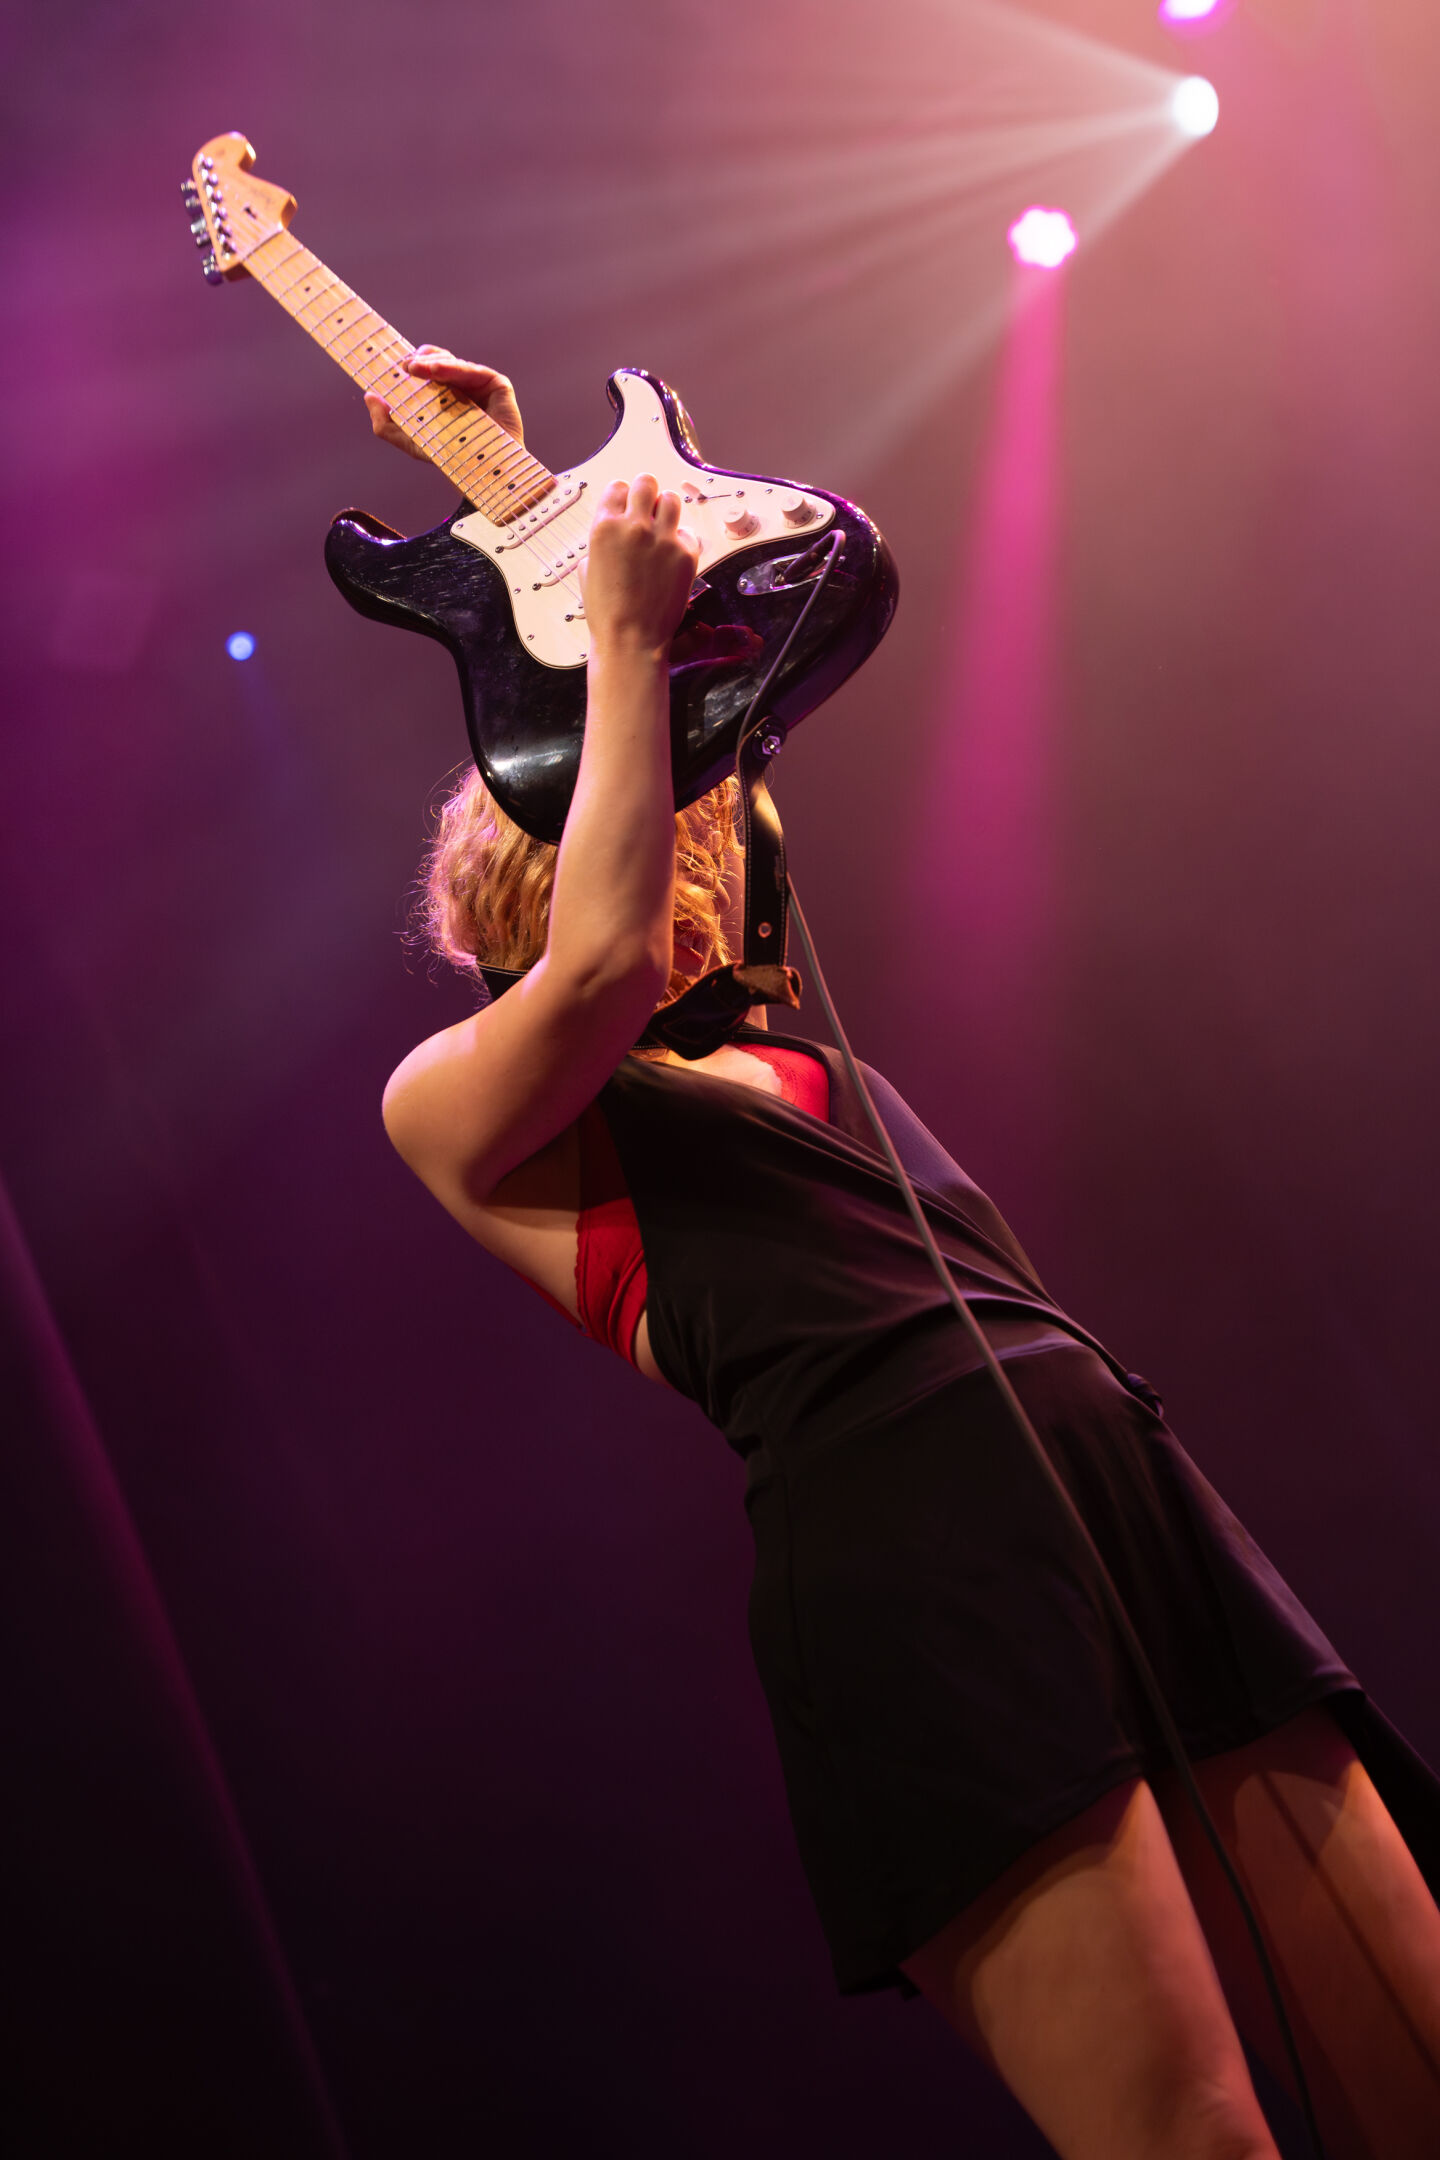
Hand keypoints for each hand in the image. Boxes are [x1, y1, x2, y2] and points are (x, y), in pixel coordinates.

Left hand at [365, 345, 523, 457]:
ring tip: (414, 368)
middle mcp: (462, 386)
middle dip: (419, 360)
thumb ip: (387, 425)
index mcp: (444, 394)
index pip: (425, 370)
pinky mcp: (496, 384)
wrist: (484, 475)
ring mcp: (479, 384)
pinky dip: (453, 368)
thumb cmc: (453, 459)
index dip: (411, 364)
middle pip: (438, 361)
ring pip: (452, 362)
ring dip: (431, 362)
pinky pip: (472, 370)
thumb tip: (370, 397)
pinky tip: (435, 370)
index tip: (393, 366)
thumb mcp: (413, 442)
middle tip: (403, 366)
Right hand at [581, 475, 698, 656]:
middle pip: (646, 482)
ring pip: (671, 500)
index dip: (623, 496)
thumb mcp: (587, 570)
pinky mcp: (686, 554)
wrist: (630, 641)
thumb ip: (601, 542)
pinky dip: (682, 540)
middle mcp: (634, 527)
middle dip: (646, 493)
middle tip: (647, 509)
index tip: (627, 506)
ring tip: (662, 529)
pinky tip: (672, 556)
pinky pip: (688, 533)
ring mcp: (662, 539)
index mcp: (604, 527)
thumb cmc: (607, 613)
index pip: (618, 487)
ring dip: (666, 511)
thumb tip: (612, 531)